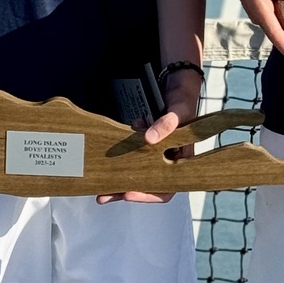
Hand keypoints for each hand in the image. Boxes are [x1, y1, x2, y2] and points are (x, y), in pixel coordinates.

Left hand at [99, 67, 203, 203]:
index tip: (129, 193)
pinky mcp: (142, 143)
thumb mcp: (179, 112)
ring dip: (118, 176)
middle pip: (146, 184)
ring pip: (135, 170)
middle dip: (124, 190)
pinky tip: (109, 148)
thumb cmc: (183, 103)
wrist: (177, 87)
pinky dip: (119, 154)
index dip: (148, 195)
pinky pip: (130, 153)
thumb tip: (149, 139)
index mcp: (180, 161)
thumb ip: (167, 125)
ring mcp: (153, 152)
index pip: (167, 188)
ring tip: (100, 183)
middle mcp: (166, 160)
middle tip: (104, 194)